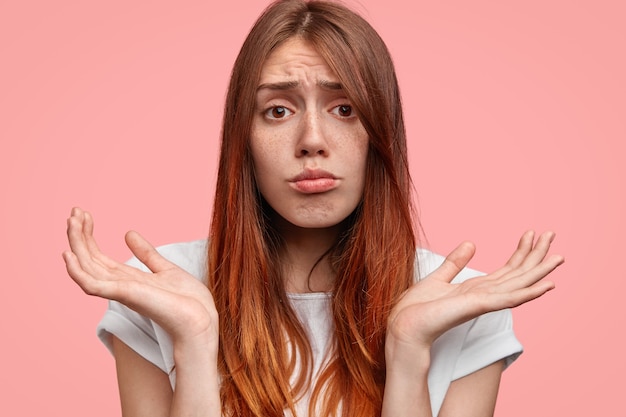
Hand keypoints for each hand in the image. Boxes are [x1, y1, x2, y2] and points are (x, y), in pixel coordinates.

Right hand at [62, 207, 217, 345]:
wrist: (201, 318)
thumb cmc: (187, 300)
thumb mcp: (164, 268)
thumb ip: (146, 253)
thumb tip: (128, 233)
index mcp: (127, 279)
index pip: (98, 257)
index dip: (88, 235)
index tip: (84, 214)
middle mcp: (119, 285)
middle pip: (89, 259)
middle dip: (79, 235)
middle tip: (74, 211)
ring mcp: (120, 291)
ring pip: (87, 267)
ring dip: (76, 244)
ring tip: (71, 221)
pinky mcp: (125, 295)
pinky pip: (92, 286)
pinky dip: (77, 272)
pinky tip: (69, 255)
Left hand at [387, 231, 563, 350]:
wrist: (405, 326)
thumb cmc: (418, 309)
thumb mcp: (438, 278)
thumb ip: (455, 263)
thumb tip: (470, 243)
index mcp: (477, 289)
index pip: (506, 269)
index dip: (521, 251)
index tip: (531, 233)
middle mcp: (485, 296)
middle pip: (518, 273)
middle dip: (536, 255)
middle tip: (552, 234)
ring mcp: (484, 302)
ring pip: (519, 284)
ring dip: (540, 271)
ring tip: (559, 257)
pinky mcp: (478, 306)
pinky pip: (508, 298)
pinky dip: (528, 292)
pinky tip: (545, 285)